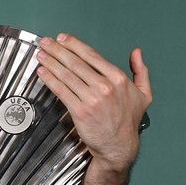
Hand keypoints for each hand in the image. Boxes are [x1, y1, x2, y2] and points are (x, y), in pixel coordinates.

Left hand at [36, 33, 151, 173]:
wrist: (119, 146)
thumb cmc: (128, 121)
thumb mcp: (144, 95)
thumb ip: (141, 71)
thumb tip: (137, 52)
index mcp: (118, 78)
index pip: (92, 55)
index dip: (74, 45)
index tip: (62, 38)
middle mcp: (105, 86)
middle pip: (76, 63)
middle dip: (57, 50)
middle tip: (45, 42)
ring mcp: (91, 99)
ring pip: (67, 75)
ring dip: (51, 62)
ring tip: (41, 54)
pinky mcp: (79, 111)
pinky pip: (61, 91)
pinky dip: (50, 80)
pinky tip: (42, 72)